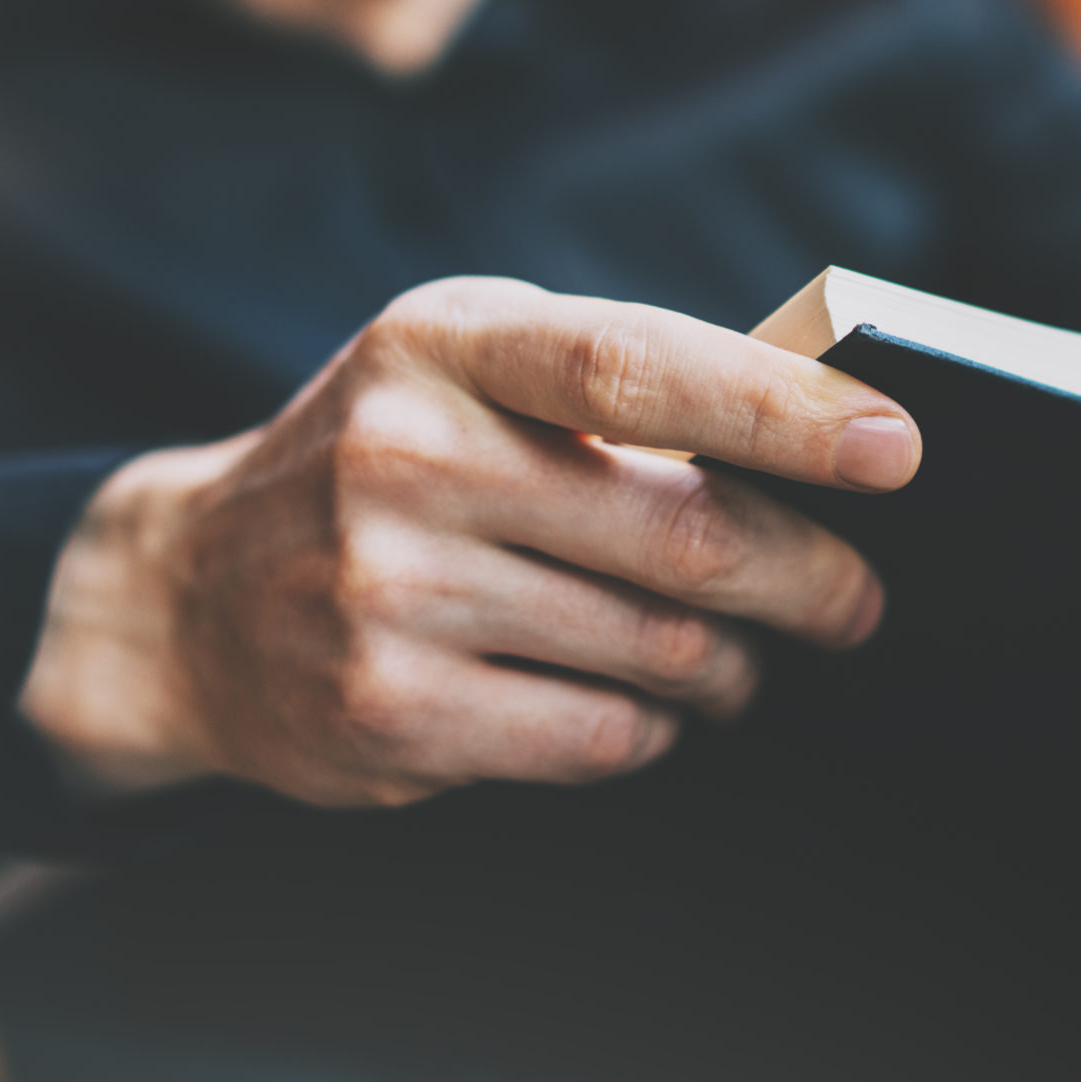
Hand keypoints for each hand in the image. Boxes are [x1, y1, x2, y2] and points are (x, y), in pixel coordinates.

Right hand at [18, 277, 920, 807]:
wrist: (186, 594)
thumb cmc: (386, 462)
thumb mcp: (468, 371)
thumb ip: (622, 384)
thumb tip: (828, 430)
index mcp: (445, 345)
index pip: (636, 369)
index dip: (780, 412)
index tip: (894, 449)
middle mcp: (405, 458)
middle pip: (682, 538)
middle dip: (807, 580)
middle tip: (853, 602)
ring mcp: (386, 593)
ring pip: (659, 652)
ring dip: (731, 667)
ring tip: (733, 659)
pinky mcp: (387, 713)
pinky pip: (601, 736)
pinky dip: (650, 725)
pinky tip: (634, 701)